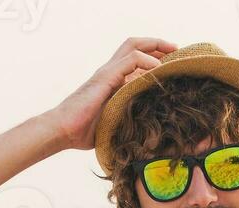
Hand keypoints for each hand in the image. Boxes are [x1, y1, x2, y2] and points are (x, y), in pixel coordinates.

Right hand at [45, 37, 176, 152]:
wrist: (62, 131)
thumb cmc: (82, 133)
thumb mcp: (113, 123)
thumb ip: (127, 117)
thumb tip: (148, 130)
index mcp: (110, 80)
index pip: (134, 58)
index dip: (153, 55)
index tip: (171, 62)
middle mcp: (109, 71)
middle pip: (134, 45)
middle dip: (157, 44)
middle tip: (176, 50)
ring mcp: (106, 72)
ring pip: (133, 46)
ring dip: (155, 46)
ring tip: (172, 52)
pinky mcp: (105, 77)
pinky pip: (130, 60)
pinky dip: (146, 61)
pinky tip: (158, 69)